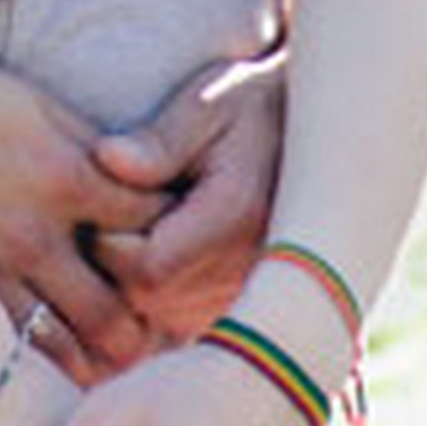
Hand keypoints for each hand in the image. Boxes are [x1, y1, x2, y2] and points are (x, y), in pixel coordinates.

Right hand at [0, 41, 159, 379]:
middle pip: (123, 304)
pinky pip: (18, 352)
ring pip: (74, 344)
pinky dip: (51, 364)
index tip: (184, 240)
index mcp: (65, 175)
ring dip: (105, 351)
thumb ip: (91, 147)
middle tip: (166, 320)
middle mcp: (36, 235)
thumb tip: (140, 179)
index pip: (153, 222)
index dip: (177, 232)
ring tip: (126, 353)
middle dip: (152, 316)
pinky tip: (68, 368)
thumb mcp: (34, 103)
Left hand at [84, 48, 286, 347]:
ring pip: (156, 314)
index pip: (143, 267)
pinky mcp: (238, 308)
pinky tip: (164, 242)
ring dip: (133, 275)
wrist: (320, 139)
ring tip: (145, 219)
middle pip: (143, 298)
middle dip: (115, 256)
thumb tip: (106, 158)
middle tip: (118, 204)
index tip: (108, 192)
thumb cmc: (256, 113)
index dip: (110, 236)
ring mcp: (244, 295)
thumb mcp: (209, 106)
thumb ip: (159, 141)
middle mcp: (245, 271)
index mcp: (236, 217)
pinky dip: (157, 289)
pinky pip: (174, 319)